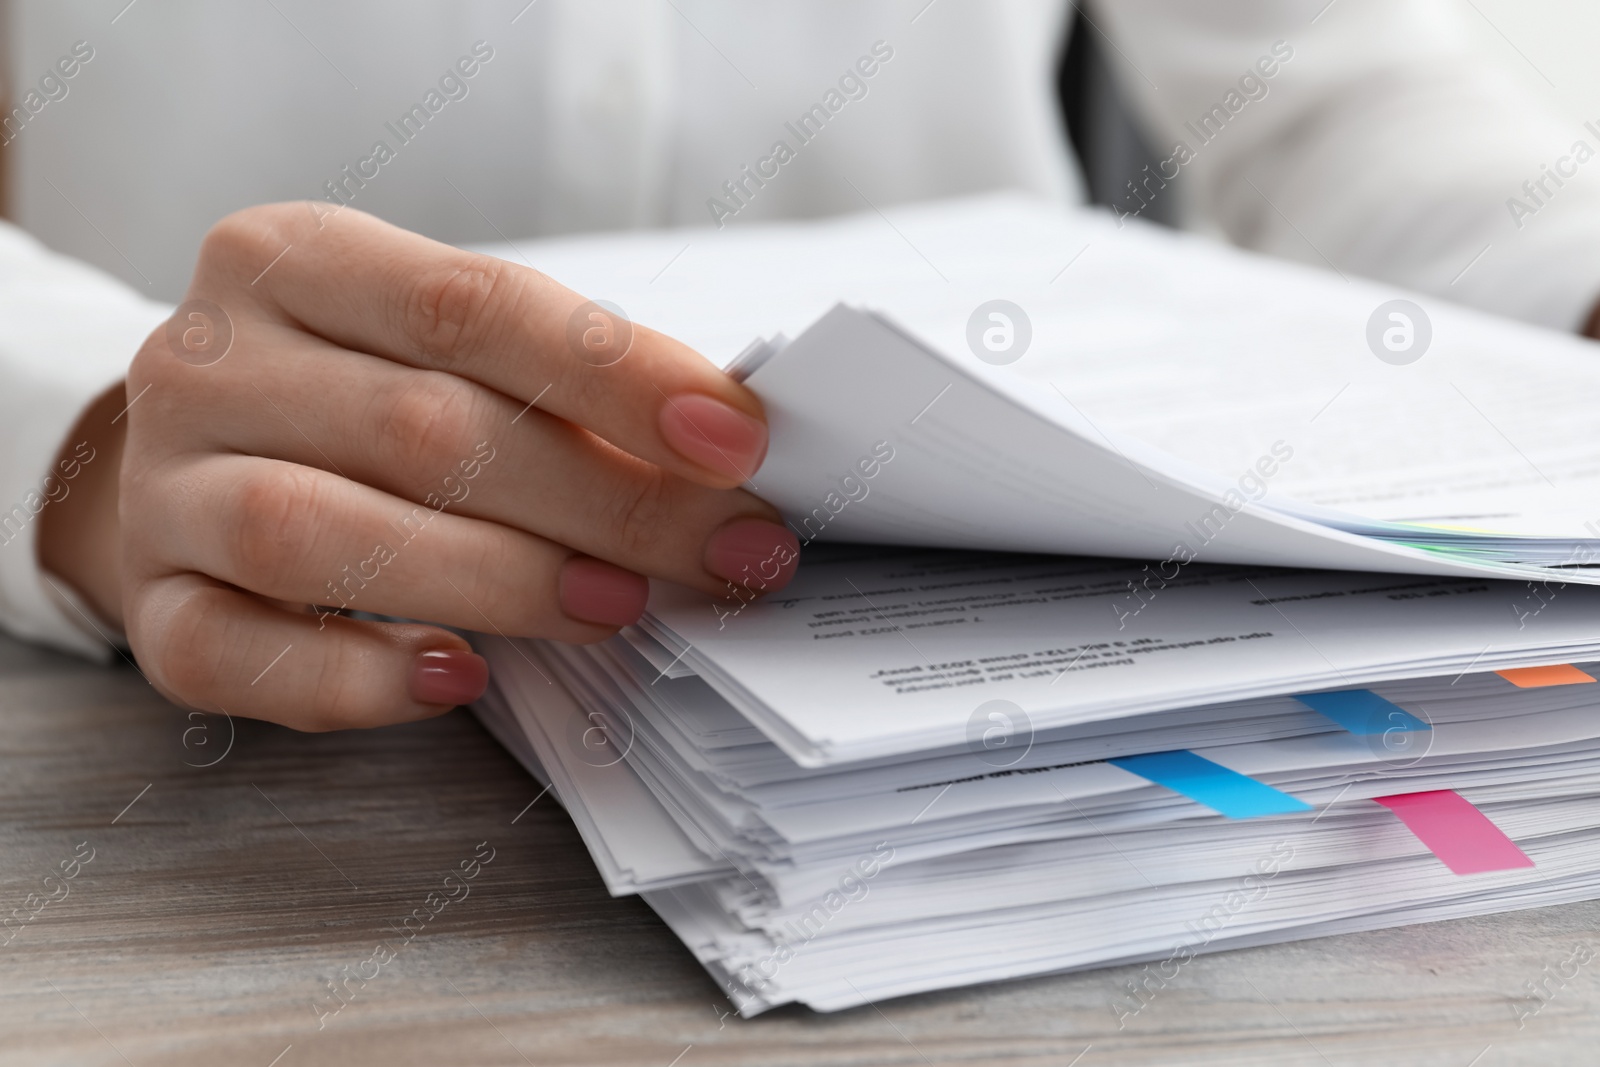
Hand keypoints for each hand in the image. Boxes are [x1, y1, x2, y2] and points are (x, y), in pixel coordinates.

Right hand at [41, 203, 797, 729]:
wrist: (188, 460)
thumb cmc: (356, 395)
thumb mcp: (439, 347)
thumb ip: (552, 380)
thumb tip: (719, 447)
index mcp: (293, 259)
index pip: (473, 305)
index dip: (616, 376)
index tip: (736, 440)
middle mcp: (209, 362)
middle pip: (423, 429)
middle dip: (603, 499)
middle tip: (727, 552)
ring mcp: (166, 487)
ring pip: (321, 535)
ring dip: (497, 580)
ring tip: (617, 606)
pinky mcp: (153, 604)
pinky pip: (236, 654)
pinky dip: (355, 679)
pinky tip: (459, 679)